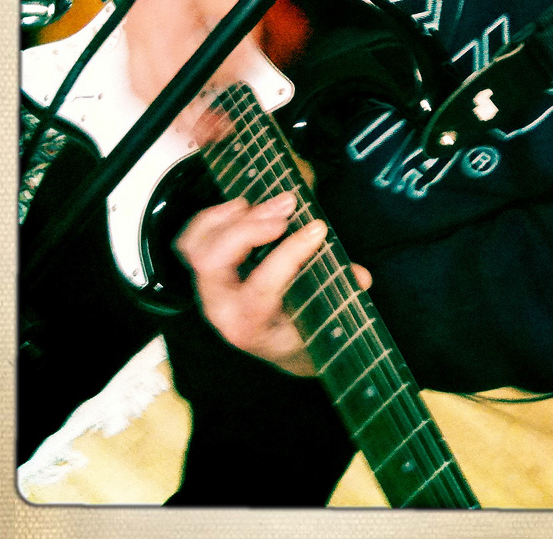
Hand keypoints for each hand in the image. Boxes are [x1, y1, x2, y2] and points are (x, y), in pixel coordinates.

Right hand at [125, 0, 258, 126]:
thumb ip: (241, 33)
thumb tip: (250, 66)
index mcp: (166, 24)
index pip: (181, 79)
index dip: (203, 105)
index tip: (223, 118)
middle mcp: (143, 33)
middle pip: (149, 93)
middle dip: (179, 120)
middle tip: (209, 129)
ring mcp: (134, 34)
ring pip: (137, 87)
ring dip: (164, 109)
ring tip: (193, 120)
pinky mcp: (134, 33)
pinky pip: (135, 73)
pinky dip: (153, 91)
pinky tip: (175, 93)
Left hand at [175, 193, 371, 375]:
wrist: (281, 348)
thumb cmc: (305, 331)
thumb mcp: (327, 323)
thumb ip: (342, 297)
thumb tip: (358, 276)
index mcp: (251, 326)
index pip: (261, 288)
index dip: (290, 253)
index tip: (318, 228)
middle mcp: (220, 309)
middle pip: (214, 262)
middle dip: (251, 227)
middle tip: (289, 205)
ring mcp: (208, 290)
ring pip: (198, 247)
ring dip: (230, 218)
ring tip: (262, 204)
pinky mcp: (205, 273)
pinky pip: (193, 241)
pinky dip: (213, 218)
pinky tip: (242, 206)